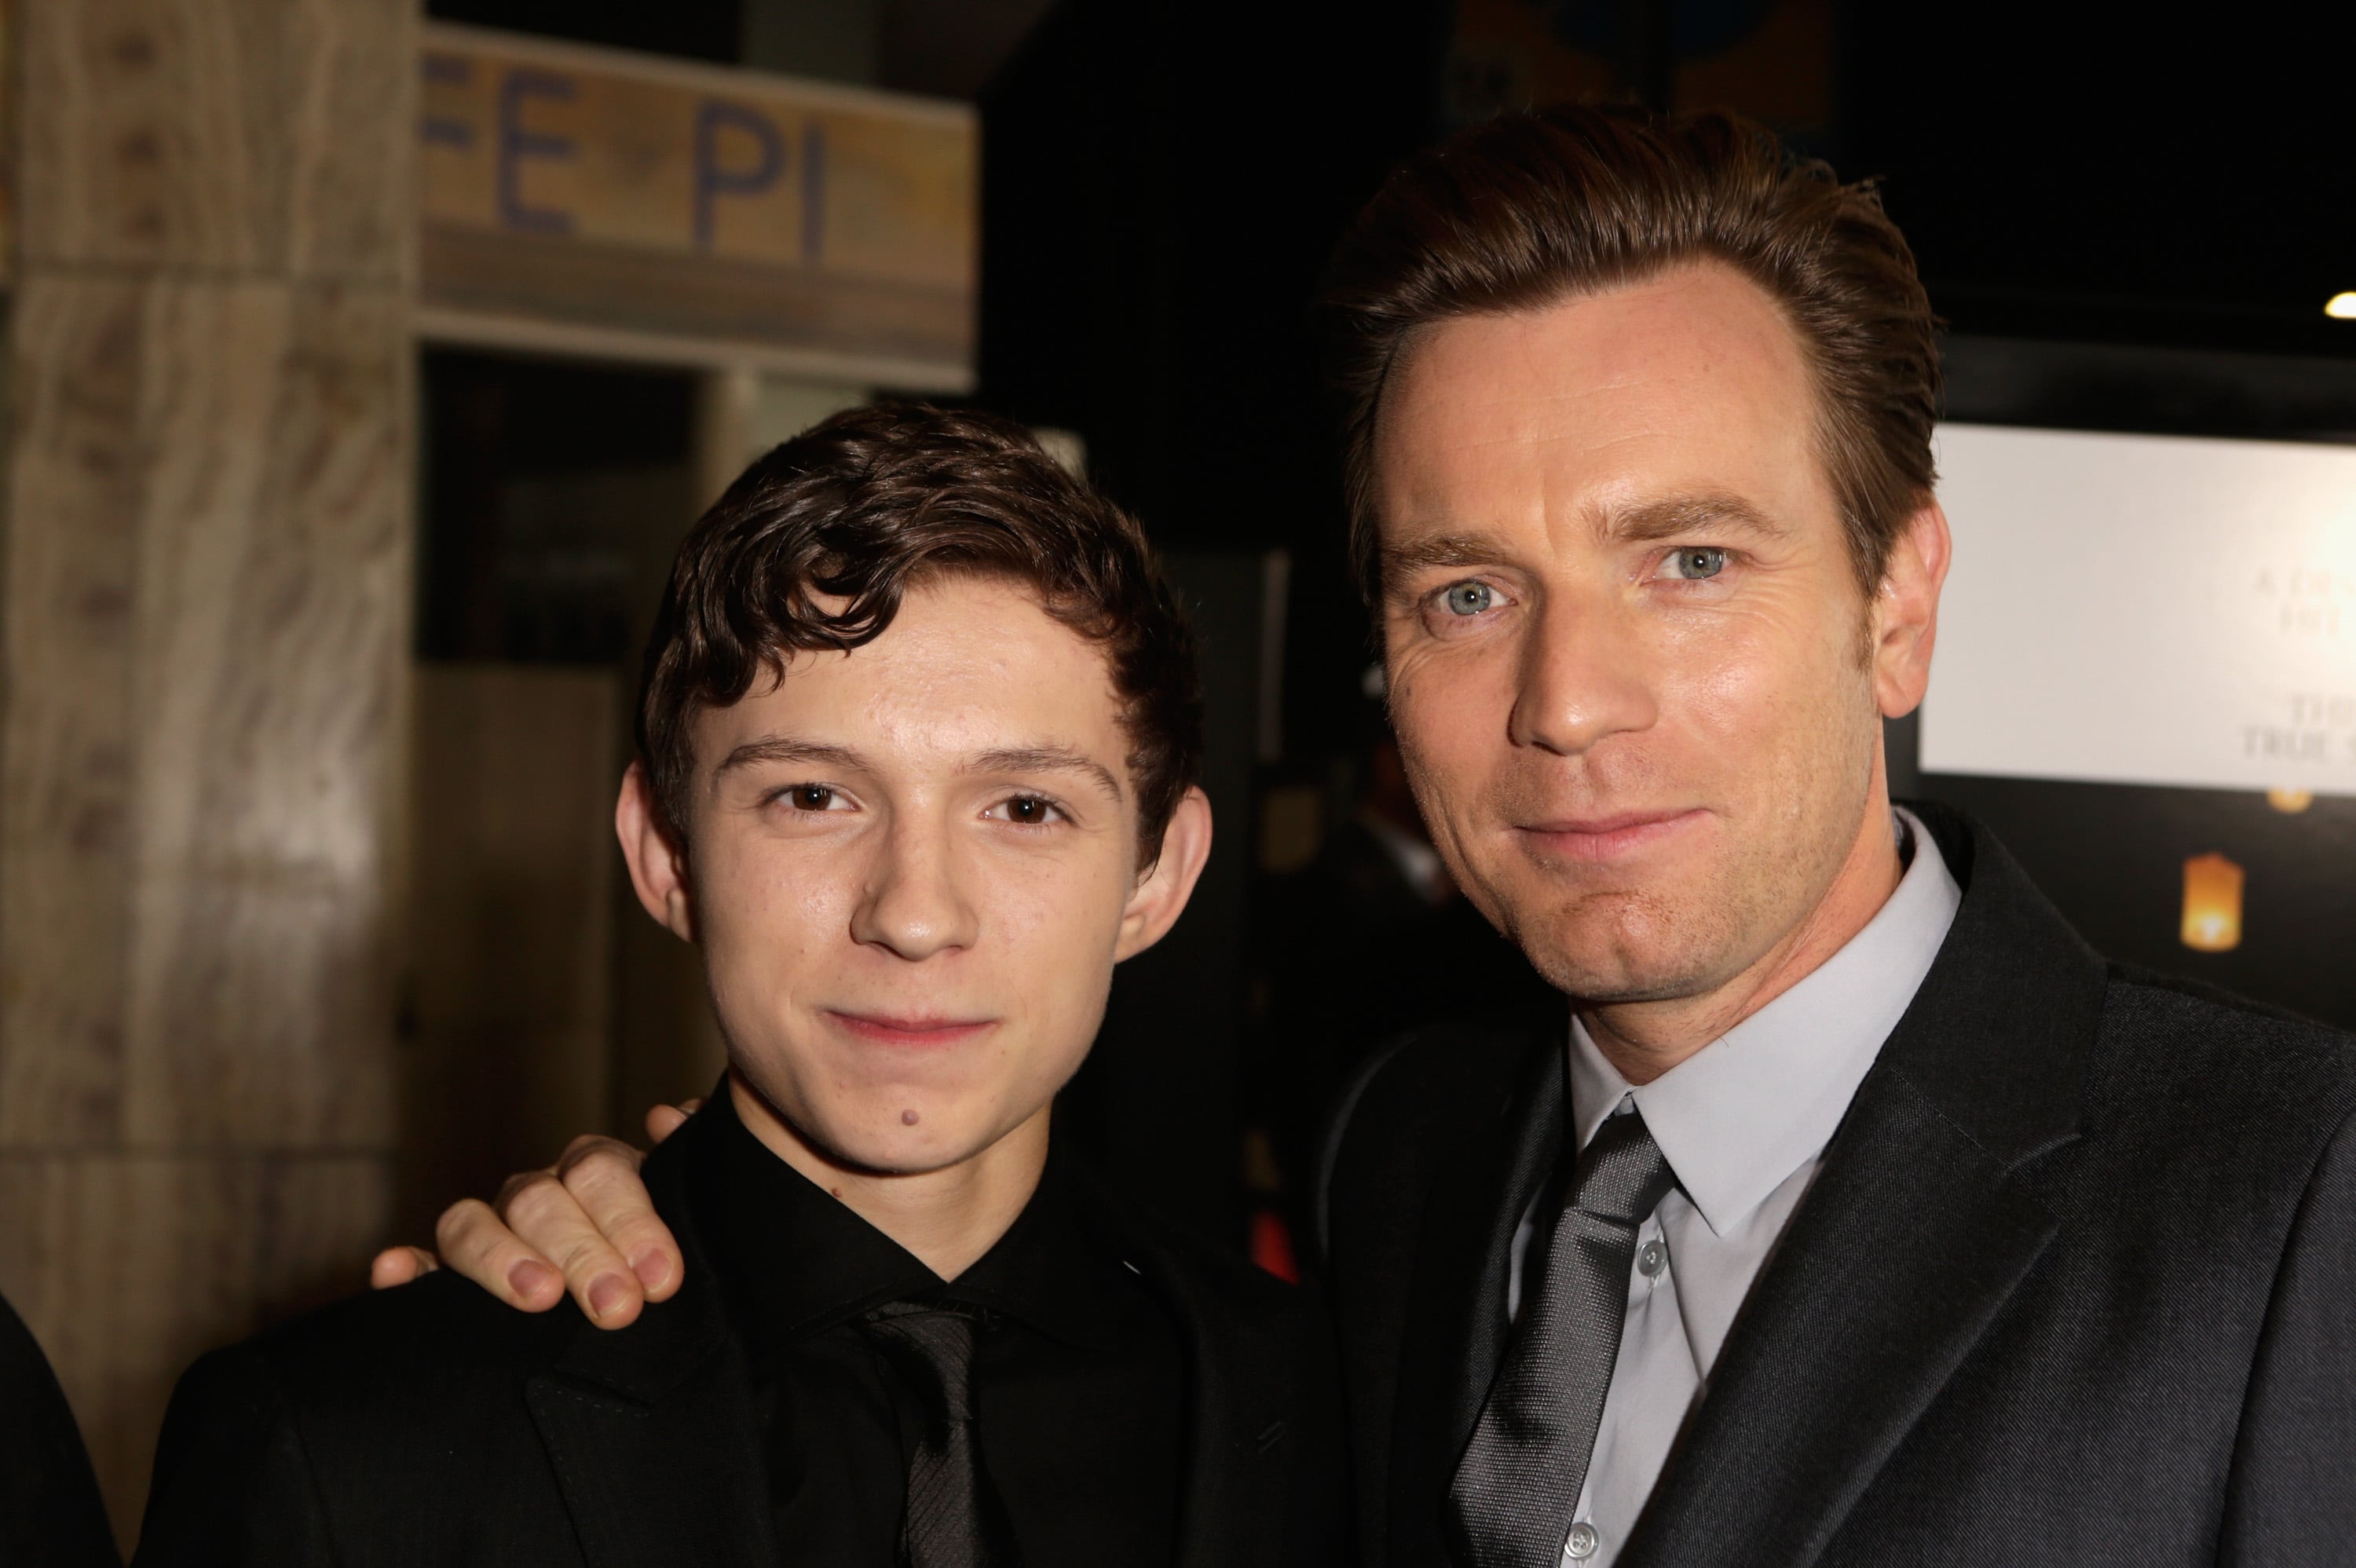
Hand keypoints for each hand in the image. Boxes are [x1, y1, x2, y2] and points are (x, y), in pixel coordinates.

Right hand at [368, 1101, 699, 1327]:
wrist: (643, 1309)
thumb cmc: (666, 1261)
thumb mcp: (694, 1213)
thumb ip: (687, 1161)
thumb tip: (674, 1117)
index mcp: (597, 1173)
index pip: (601, 1174)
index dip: (631, 1223)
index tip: (661, 1278)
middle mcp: (540, 1196)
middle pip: (541, 1201)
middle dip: (582, 1254)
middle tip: (618, 1306)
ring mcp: (492, 1236)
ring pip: (473, 1224)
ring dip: (501, 1259)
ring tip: (539, 1297)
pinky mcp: (448, 1280)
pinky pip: (419, 1267)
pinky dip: (405, 1269)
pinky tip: (394, 1272)